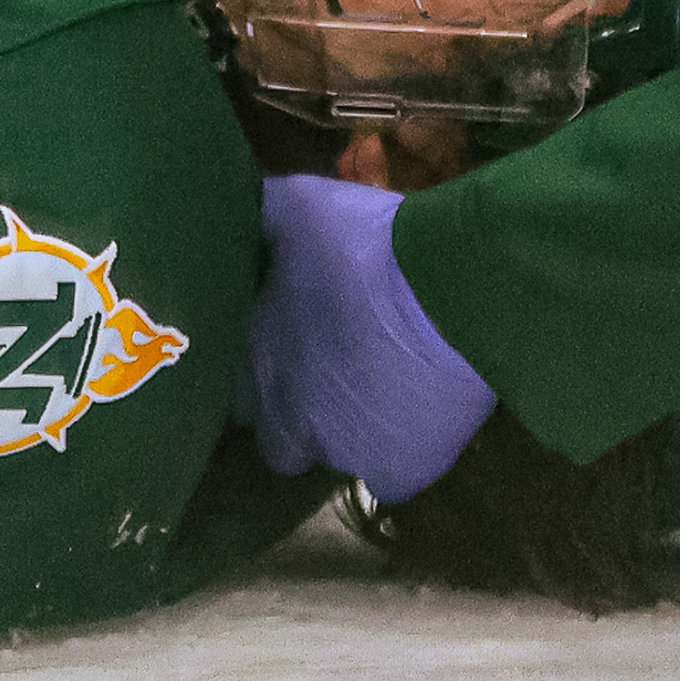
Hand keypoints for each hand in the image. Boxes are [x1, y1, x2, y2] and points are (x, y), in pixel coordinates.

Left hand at [241, 174, 495, 498]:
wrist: (449, 284)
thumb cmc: (368, 242)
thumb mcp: (300, 207)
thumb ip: (260, 216)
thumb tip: (235, 206)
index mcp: (257, 356)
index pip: (231, 386)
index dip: (259, 367)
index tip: (287, 344)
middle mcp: (287, 416)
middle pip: (276, 437)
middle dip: (298, 413)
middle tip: (334, 372)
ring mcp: (343, 450)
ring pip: (335, 455)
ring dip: (351, 427)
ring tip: (387, 382)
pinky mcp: (398, 470)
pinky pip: (391, 474)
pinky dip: (402, 449)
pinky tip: (419, 411)